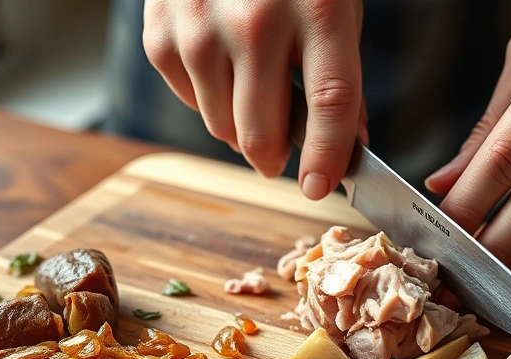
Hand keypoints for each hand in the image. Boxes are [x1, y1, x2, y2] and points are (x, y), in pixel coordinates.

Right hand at [143, 0, 366, 198]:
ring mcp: (200, 29)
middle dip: (277, 159)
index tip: (321, 189)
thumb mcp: (335, 6)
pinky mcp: (162, 34)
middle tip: (284, 156)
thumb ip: (342, 78)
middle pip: (261, 133)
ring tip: (252, 88)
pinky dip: (208, 99)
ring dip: (242, 127)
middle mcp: (255, 22)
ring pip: (221, 128)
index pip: (329, 105)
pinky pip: (188, 102)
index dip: (327, 157)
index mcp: (317, 11)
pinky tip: (221, 63)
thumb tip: (348, 146)